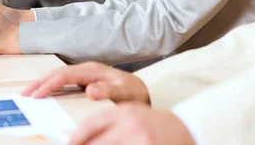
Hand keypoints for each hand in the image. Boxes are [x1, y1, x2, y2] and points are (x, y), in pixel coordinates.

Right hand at [21, 62, 149, 103]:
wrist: (142, 92)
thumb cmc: (135, 93)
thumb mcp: (126, 93)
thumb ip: (109, 91)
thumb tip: (90, 90)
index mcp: (93, 69)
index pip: (65, 75)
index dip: (49, 84)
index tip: (37, 95)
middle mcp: (87, 69)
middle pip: (57, 72)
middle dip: (39, 82)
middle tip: (24, 93)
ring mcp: (85, 74)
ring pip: (58, 76)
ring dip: (43, 83)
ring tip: (29, 93)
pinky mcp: (85, 80)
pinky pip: (63, 82)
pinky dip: (51, 86)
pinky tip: (44, 93)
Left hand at [70, 104, 194, 144]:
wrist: (187, 130)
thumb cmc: (154, 124)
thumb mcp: (132, 115)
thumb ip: (110, 123)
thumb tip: (81, 136)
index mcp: (123, 112)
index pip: (91, 125)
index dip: (76, 138)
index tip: (68, 144)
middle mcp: (130, 126)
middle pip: (96, 142)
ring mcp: (139, 140)